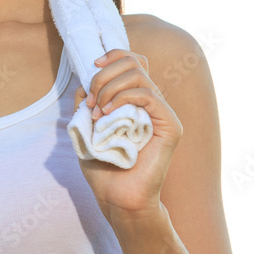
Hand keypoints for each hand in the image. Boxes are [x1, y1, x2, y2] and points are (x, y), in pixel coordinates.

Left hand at [72, 49, 181, 222]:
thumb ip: (86, 104)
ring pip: (138, 75)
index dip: (112, 56)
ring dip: (109, 88)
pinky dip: (122, 98)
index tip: (91, 67)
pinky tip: (108, 115)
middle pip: (133, 62)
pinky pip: (148, 95)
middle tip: (91, 99)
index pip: (132, 61)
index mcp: (135, 100)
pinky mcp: (170, 126)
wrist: (116, 198)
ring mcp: (162, 114)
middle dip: (103, 74)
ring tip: (97, 112)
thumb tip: (83, 82)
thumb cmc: (103, 167)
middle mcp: (152, 103)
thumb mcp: (85, 128)